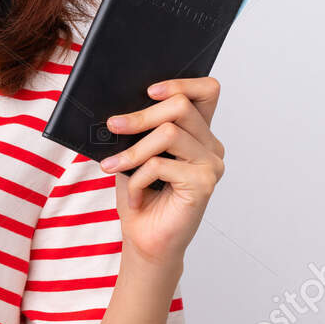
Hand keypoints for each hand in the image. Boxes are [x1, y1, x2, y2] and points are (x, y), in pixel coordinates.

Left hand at [97, 77, 224, 267]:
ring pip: (169, 133)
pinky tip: (135, 195)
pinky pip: (161, 164)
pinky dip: (138, 179)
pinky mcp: (204, 184)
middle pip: (181, 106)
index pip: (206, 90)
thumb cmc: (141, 197)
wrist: (144, 240)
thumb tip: (122, 107)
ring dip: (133, 150)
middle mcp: (210, 146)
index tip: (149, 91)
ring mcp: (211, 165)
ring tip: (114, 166)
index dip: (180, 83)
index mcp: (198, 133)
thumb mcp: (135, 154)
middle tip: (113, 125)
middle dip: (141, 116)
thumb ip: (140, 129)